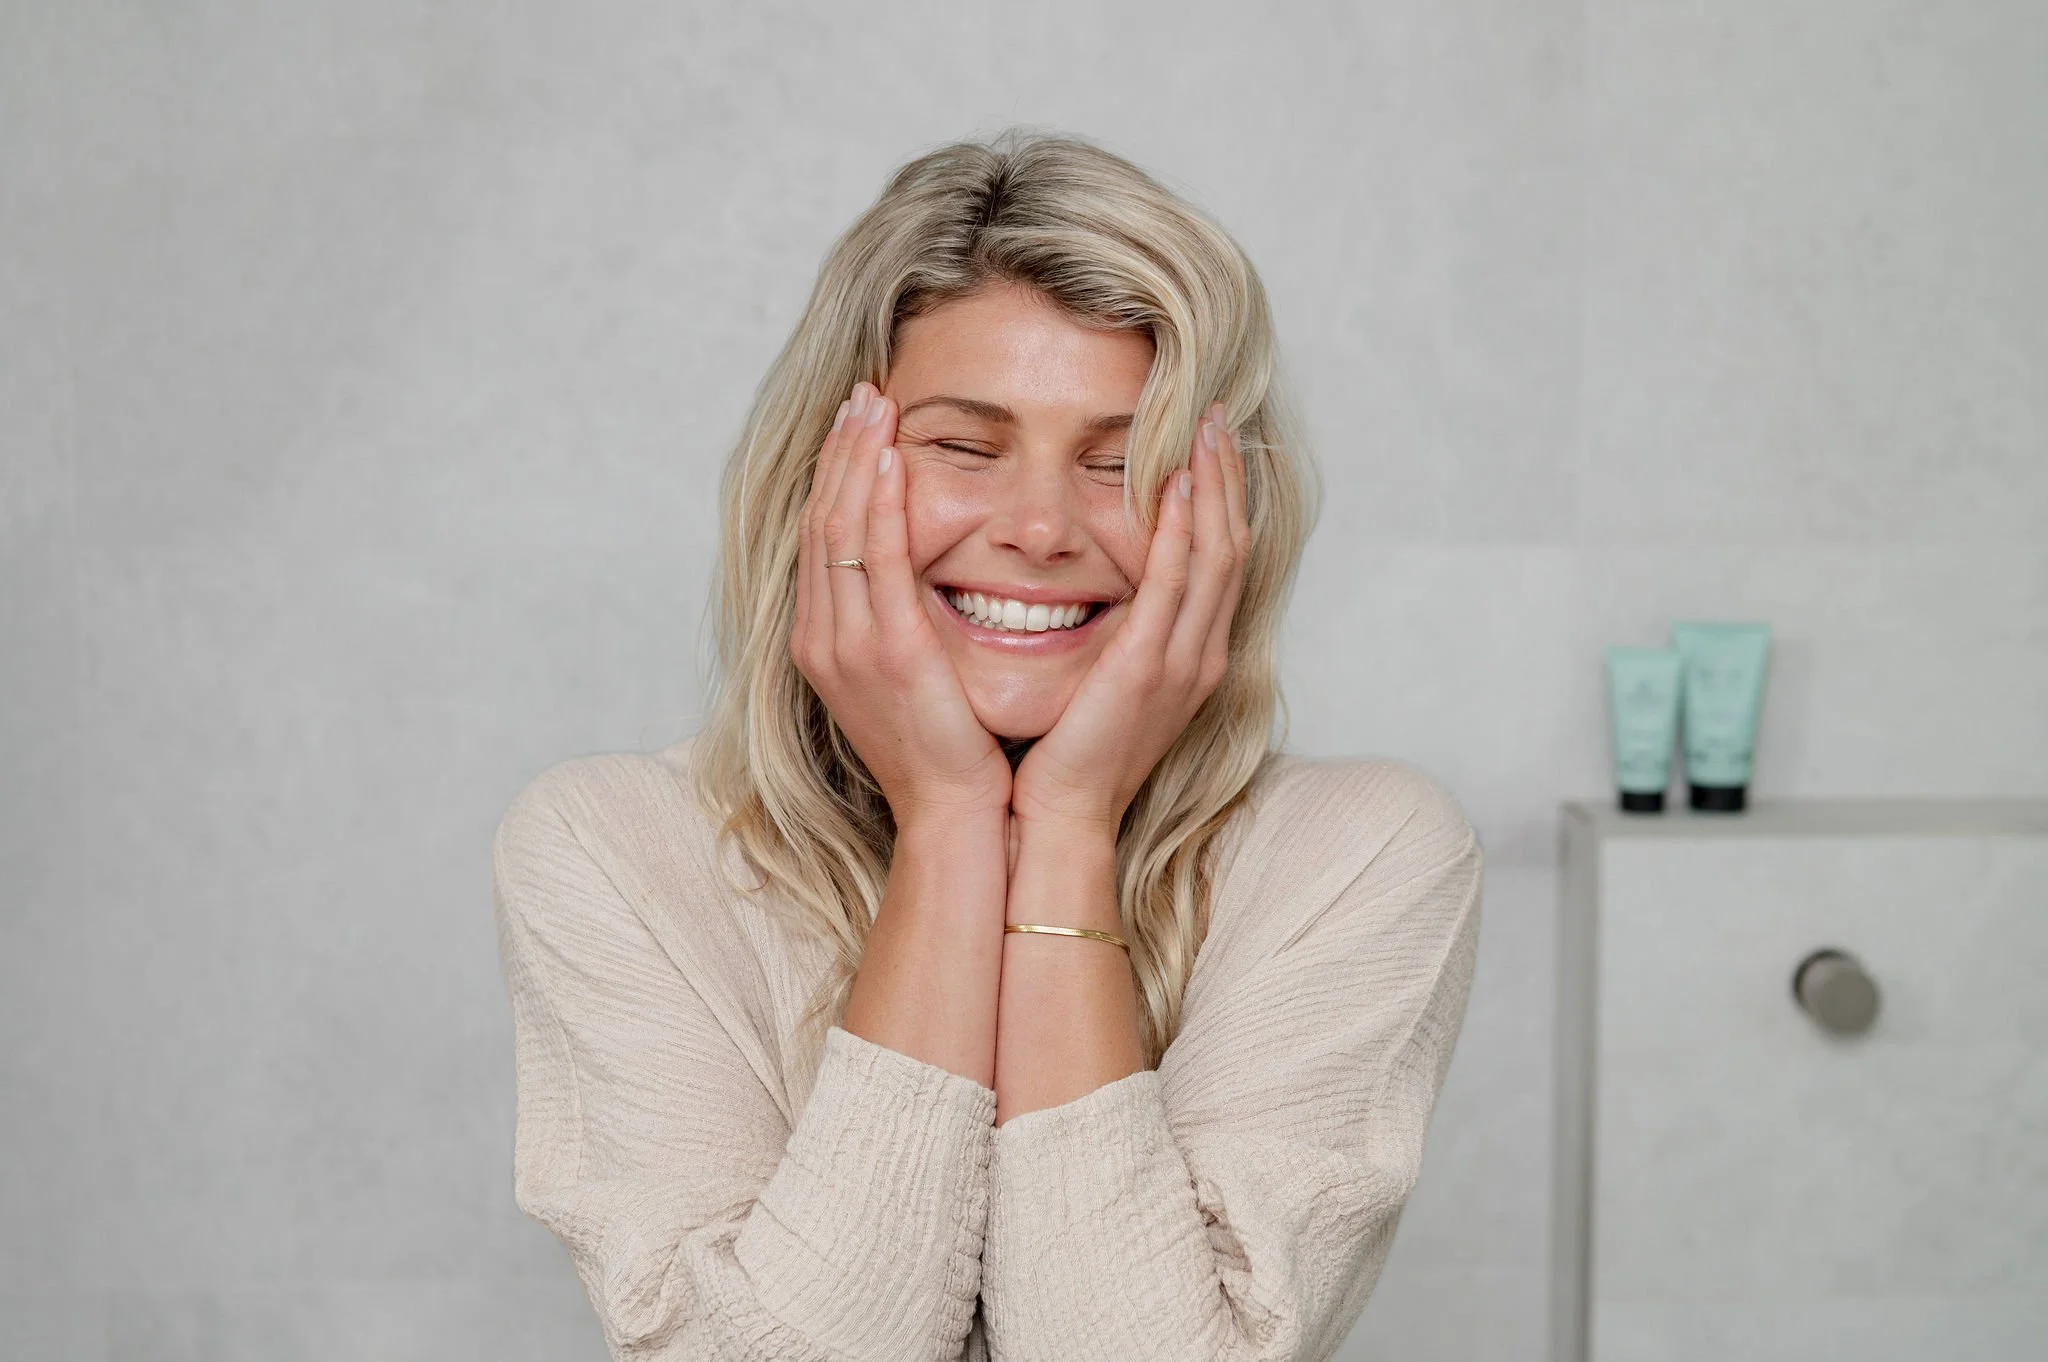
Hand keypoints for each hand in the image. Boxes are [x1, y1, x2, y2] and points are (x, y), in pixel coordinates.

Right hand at [791, 383, 1012, 824]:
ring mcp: (849, 644)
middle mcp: (823, 638)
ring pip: (840, 528)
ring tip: (873, 405)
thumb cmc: (946, 753)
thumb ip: (900, 627)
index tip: (856, 427)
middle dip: (839, 453)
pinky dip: (879, 502)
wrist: (953, 817)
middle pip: (821, 521)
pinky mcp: (890, 650)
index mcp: (824, 643)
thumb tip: (916, 584)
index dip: (835, 477)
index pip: (821, 538)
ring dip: (856, 459)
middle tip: (860, 394)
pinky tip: (891, 457)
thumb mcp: (912, 680)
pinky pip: (877, 559)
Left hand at [1011, 404, 1251, 831]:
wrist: (1061, 820)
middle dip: (1226, 479)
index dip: (1221, 500)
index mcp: (1191, 658)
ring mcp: (1181, 663)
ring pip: (1214, 556)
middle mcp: (1200, 655)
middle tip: (1216, 417)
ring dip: (1212, 488)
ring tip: (1204, 430)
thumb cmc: (1069, 758)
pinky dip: (1180, 532)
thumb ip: (1115, 636)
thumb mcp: (1103, 685)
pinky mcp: (1147, 668)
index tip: (1209, 448)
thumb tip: (1099, 590)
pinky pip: (1174, 585)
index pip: (1218, 561)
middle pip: (1230, 546)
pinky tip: (1176, 486)